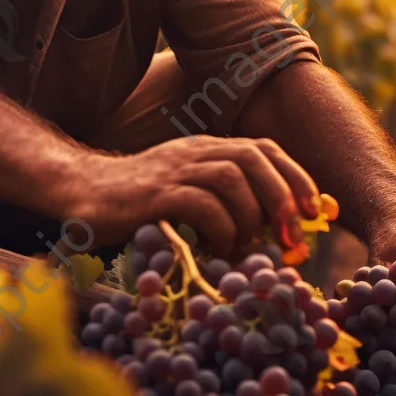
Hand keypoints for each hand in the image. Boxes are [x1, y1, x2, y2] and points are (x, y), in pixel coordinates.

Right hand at [65, 136, 319, 255]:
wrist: (83, 191)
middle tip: (290, 236)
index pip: (263, 148)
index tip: (313, 212)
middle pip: (253, 157)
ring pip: (232, 177)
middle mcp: (193, 152)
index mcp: (205, 149)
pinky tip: (216, 247)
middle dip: (281, 197)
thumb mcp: (186, 190)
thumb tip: (274, 231)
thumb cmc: (139, 201)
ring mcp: (173, 170)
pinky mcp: (155, 194)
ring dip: (250, 215)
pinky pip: (201, 203)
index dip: (295, 176)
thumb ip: (224, 201)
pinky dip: (220, 228)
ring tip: (245, 244)